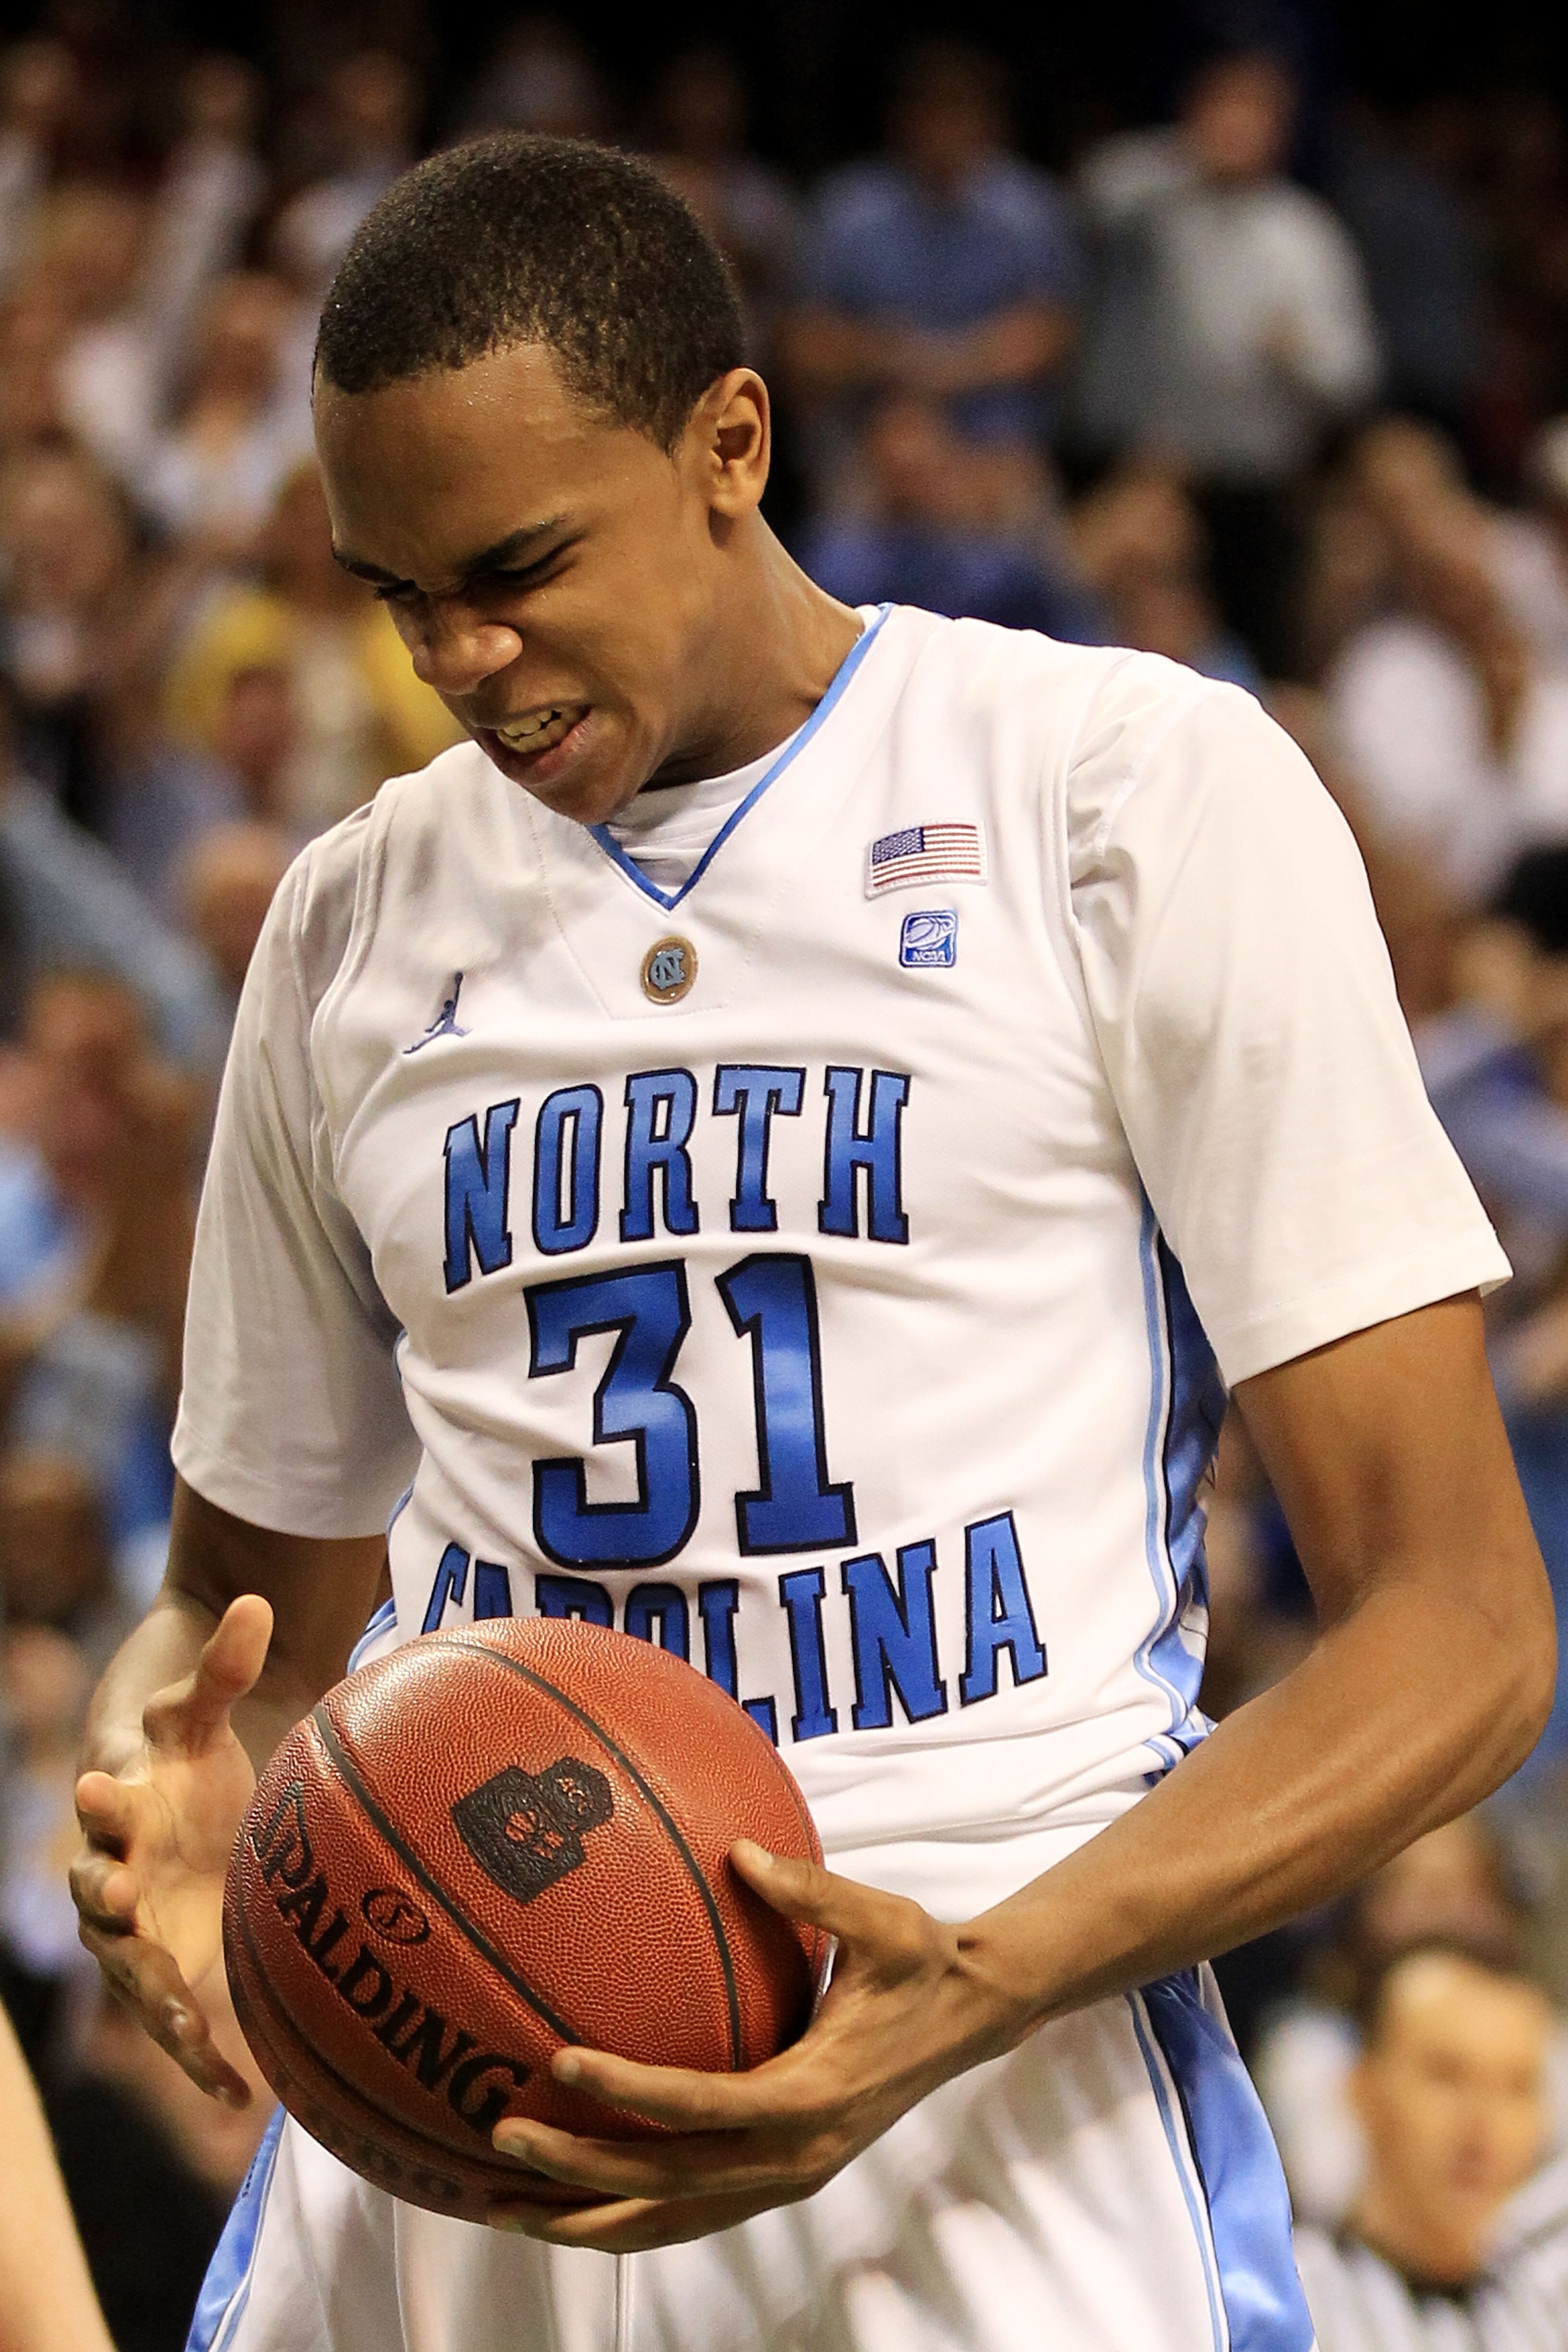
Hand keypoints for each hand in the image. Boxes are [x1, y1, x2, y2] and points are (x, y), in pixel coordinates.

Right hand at [71, 1595, 272, 2104]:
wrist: (178, 1807)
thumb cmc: (185, 1755)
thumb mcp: (198, 1710)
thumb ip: (223, 1664)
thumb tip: (255, 1598)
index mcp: (121, 1801)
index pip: (104, 1796)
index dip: (103, 1792)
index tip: (102, 1783)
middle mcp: (115, 1869)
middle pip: (98, 1887)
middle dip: (104, 1892)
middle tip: (114, 1893)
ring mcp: (134, 1929)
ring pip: (132, 1969)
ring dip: (153, 1996)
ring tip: (183, 2026)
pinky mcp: (164, 1968)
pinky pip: (176, 2022)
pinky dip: (200, 2059)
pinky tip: (240, 2098)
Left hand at [485, 1842, 1025, 2249]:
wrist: (971, 2020)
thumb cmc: (922, 1961)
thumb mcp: (886, 1919)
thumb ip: (812, 1892)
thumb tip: (739, 1850)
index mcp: (813, 2097)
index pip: (703, 2105)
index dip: (629, 2090)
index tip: (559, 2061)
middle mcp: (796, 2157)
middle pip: (668, 2185)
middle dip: (579, 2175)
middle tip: (501, 2141)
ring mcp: (788, 2179)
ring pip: (670, 2222)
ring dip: (586, 2221)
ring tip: (503, 2208)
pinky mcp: (781, 2180)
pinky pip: (689, 2214)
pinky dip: (625, 2217)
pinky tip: (569, 2204)